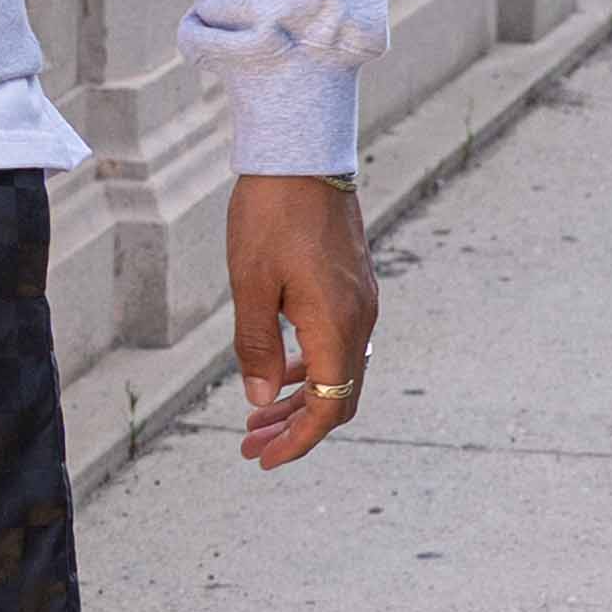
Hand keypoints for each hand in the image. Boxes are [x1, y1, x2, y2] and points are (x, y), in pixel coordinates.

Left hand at [229, 172, 375, 471]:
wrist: (301, 153)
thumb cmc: (270, 215)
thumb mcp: (250, 285)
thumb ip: (257, 347)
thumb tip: (260, 402)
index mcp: (337, 325)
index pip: (328, 405)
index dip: (298, 440)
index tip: (264, 458)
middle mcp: (359, 319)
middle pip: (337, 395)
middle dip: (295, 427)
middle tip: (250, 447)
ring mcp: (360, 302)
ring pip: (338, 371)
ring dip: (299, 399)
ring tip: (257, 420)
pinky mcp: (352, 286)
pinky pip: (337, 344)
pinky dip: (309, 368)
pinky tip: (279, 373)